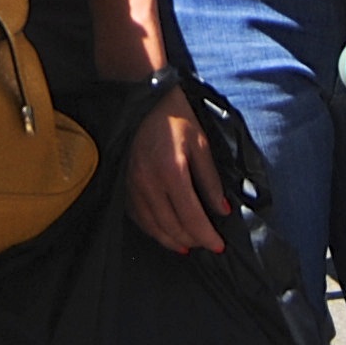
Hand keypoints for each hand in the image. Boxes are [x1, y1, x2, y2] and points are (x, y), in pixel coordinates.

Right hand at [119, 84, 232, 254]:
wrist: (143, 99)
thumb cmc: (176, 118)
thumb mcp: (200, 144)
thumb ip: (210, 180)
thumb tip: (222, 210)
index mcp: (172, 172)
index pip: (192, 217)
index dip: (207, 236)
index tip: (219, 245)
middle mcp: (149, 183)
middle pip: (172, 227)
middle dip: (192, 241)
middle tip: (206, 245)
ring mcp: (132, 185)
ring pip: (153, 226)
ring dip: (171, 241)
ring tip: (187, 246)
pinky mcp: (123, 184)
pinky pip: (137, 217)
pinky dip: (152, 229)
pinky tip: (164, 232)